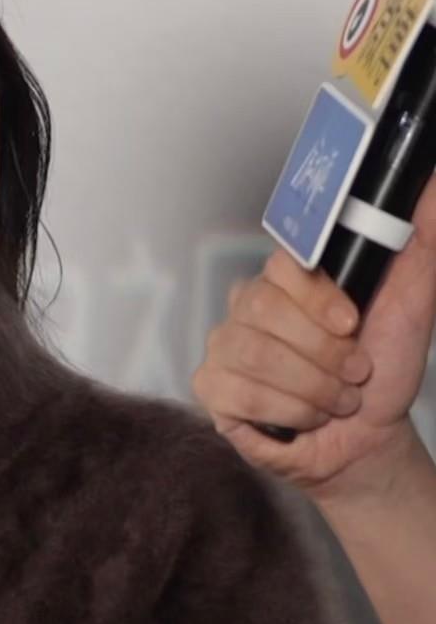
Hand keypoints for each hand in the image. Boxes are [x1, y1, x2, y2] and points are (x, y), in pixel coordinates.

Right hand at [191, 176, 435, 500]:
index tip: (352, 324)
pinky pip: (239, 393)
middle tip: (353, 373)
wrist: (365, 439)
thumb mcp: (413, 304)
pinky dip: (287, 412)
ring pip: (256, 355)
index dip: (318, 297)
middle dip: (323, 353)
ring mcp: (224, 345)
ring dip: (311, 388)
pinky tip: (303, 419)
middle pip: (265, 310)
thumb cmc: (380, 372)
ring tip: (335, 401)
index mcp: (289, 278)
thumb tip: (428, 185)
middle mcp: (248, 305)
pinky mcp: (211, 387)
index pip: (282, 262)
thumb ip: (421, 243)